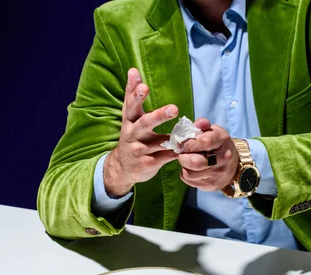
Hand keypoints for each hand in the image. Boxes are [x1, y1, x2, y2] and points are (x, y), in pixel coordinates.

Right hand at [104, 68, 178, 196]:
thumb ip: (134, 96)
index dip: (134, 91)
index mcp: (129, 120)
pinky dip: (176, 152)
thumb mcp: (130, 117)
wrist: (122, 168)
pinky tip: (186, 148)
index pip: (131, 103)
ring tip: (188, 136)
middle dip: (159, 116)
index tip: (140, 80)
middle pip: (144, 123)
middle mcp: (132, 134)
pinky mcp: (147, 163)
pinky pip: (165, 157)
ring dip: (173, 137)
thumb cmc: (132, 136)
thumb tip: (133, 69)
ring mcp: (139, 150)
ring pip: (157, 143)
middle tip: (174, 108)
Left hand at [178, 121, 239, 191]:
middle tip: (183, 153)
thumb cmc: (219, 145)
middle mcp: (223, 159)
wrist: (233, 165)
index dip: (188, 142)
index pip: (203, 142)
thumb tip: (198, 123)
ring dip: (184, 166)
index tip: (184, 143)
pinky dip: (186, 173)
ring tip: (188, 160)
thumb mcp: (213, 131)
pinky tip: (192, 169)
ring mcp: (218, 175)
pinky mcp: (211, 186)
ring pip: (189, 173)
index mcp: (223, 141)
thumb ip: (202, 125)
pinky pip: (189, 180)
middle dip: (183, 157)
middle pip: (195, 162)